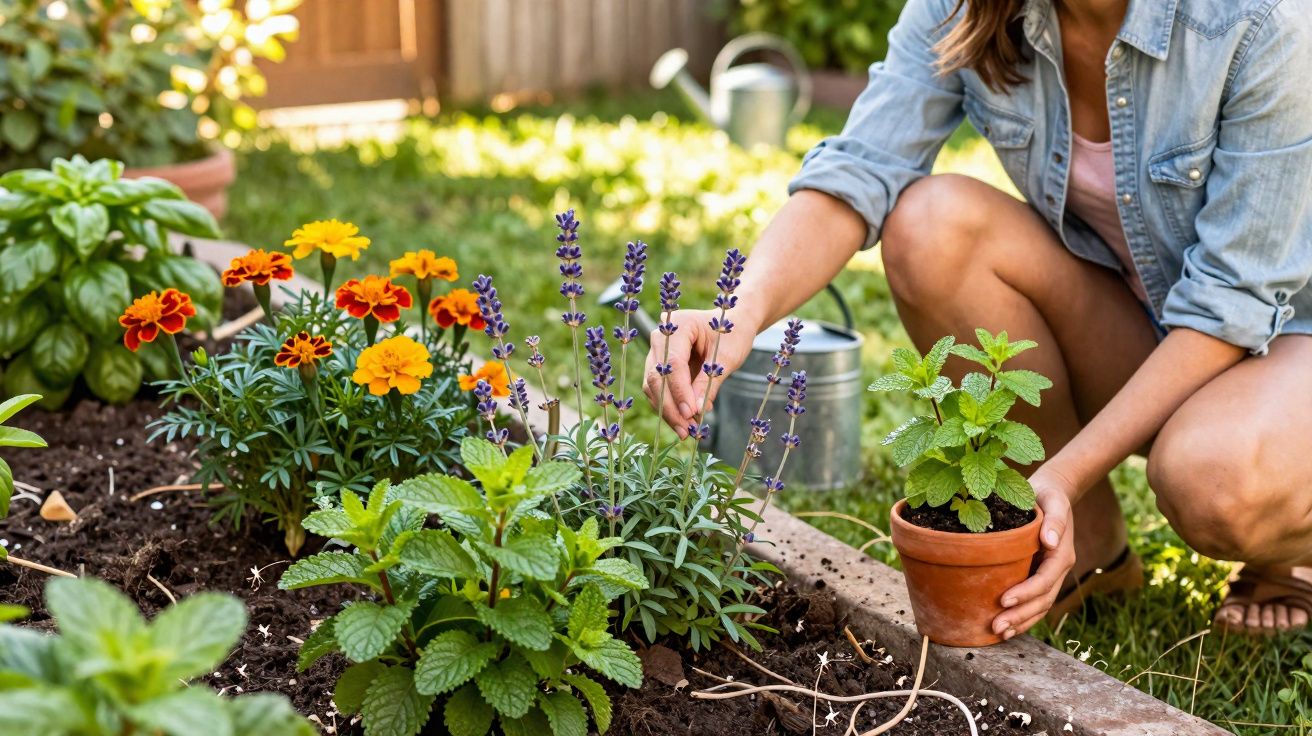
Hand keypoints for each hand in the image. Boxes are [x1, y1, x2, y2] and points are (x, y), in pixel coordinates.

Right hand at [642, 308, 758, 437]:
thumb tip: (696, 411)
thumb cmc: (732, 334)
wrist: (732, 325)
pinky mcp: (660, 367)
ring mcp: (657, 352)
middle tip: (686, 430)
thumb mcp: (726, 357)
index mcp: (678, 325)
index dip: (680, 391)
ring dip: (668, 411)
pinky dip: (670, 407)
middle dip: (670, 406)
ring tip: (686, 431)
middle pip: (657, 376)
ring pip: (653, 386)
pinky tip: (684, 423)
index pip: (672, 363)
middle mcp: (661, 337)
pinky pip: (659, 390)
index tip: (691, 414)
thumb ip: (709, 382)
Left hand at [992, 466, 1076, 638]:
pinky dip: (1023, 616)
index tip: (1003, 601)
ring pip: (1040, 606)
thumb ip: (1054, 521)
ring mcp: (1050, 574)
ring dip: (1021, 622)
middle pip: (1042, 600)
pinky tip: (1006, 626)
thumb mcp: (1053, 502)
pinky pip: (1034, 601)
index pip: (1044, 580)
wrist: (1052, 493)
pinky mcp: (1039, 575)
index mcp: (1061, 554)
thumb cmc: (1048, 495)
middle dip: (1021, 616)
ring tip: (999, 633)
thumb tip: (1050, 541)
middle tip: (996, 627)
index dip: (1026, 593)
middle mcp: (1058, 569)